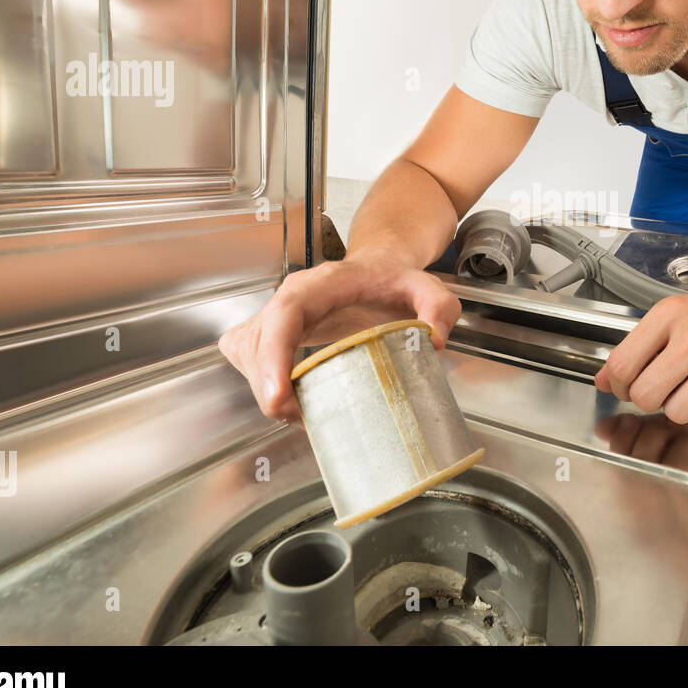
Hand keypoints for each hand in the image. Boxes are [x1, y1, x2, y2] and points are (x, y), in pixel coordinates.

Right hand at [219, 253, 462, 420]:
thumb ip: (440, 306)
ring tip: (301, 412)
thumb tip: (436, 340)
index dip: (274, 355)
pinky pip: (248, 357)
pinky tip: (289, 399)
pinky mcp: (272, 331)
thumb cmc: (396, 281)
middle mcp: (291, 296)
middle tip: (299, 418)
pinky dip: (261, 382)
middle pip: (258, 341)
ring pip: (248, 353)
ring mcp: (277, 313)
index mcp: (322, 284)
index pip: (286, 314)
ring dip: (266, 388)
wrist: (379, 269)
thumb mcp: (427, 287)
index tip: (278, 395)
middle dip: (268, 385)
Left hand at [593, 287, 687, 427]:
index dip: (620, 387)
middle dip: (653, 400)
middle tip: (671, 388)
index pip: (621, 366)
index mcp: (671, 314)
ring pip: (679, 412)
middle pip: (646, 396)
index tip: (629, 388)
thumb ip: (637, 349)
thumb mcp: (676, 320)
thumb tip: (602, 381)